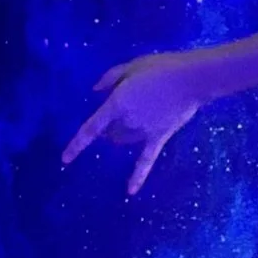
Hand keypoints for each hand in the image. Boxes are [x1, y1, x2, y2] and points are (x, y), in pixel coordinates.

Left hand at [62, 51, 214, 196]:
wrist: (192, 78)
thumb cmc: (162, 68)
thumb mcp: (132, 65)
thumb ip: (110, 78)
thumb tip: (95, 90)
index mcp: (117, 104)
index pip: (91, 128)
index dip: (77, 144)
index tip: (65, 159)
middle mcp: (127, 121)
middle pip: (110, 133)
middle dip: (109, 127)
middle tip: (121, 110)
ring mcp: (143, 131)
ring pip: (124, 140)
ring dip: (120, 136)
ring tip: (131, 121)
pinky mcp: (159, 136)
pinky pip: (146, 160)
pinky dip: (137, 176)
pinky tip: (131, 192)